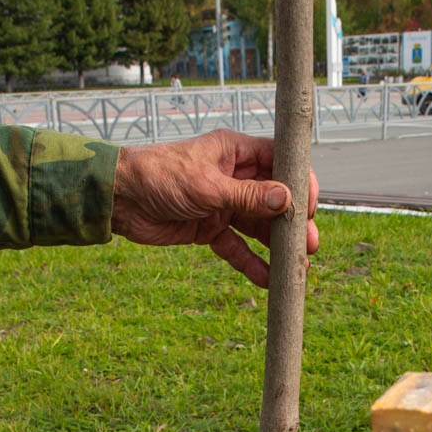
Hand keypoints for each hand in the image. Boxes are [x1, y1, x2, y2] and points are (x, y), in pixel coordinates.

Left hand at [111, 129, 320, 288]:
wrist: (120, 199)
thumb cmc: (160, 176)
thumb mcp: (207, 186)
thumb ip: (247, 197)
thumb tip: (287, 201)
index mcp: (235, 152)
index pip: (279, 162)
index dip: (299, 183)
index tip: (311, 207)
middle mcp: (233, 176)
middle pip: (274, 199)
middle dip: (293, 222)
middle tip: (309, 246)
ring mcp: (222, 203)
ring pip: (258, 226)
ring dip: (276, 245)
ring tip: (295, 267)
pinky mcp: (209, 228)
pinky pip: (236, 246)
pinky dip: (250, 262)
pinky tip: (267, 280)